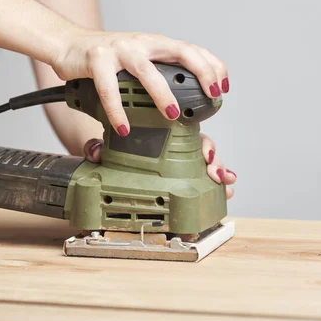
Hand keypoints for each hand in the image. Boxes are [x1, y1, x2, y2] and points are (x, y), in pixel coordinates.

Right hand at [50, 30, 228, 135]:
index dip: (212, 66)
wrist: (68, 44)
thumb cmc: (107, 57)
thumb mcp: (139, 61)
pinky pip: (109, 88)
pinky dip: (118, 110)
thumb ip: (158, 74)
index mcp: (156, 44)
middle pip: (181, 51)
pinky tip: (124, 127)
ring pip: (147, 71)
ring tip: (172, 114)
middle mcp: (142, 43)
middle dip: (202, 72)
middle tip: (211, 95)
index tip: (222, 88)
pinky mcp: (97, 59)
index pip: (193, 50)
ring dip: (162, 93)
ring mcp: (120, 50)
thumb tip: (183, 99)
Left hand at [83, 133, 235, 198]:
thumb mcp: (104, 144)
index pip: (189, 135)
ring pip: (206, 164)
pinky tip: (225, 190)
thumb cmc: (113, 144)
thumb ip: (98, 147)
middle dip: (215, 163)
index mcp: (161, 131)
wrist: (107, 151)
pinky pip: (201, 179)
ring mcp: (180, 160)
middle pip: (203, 149)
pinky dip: (215, 186)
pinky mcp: (180, 175)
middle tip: (215, 173)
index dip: (202, 146)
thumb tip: (95, 152)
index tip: (206, 156)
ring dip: (220, 173)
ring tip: (226, 184)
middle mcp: (175, 145)